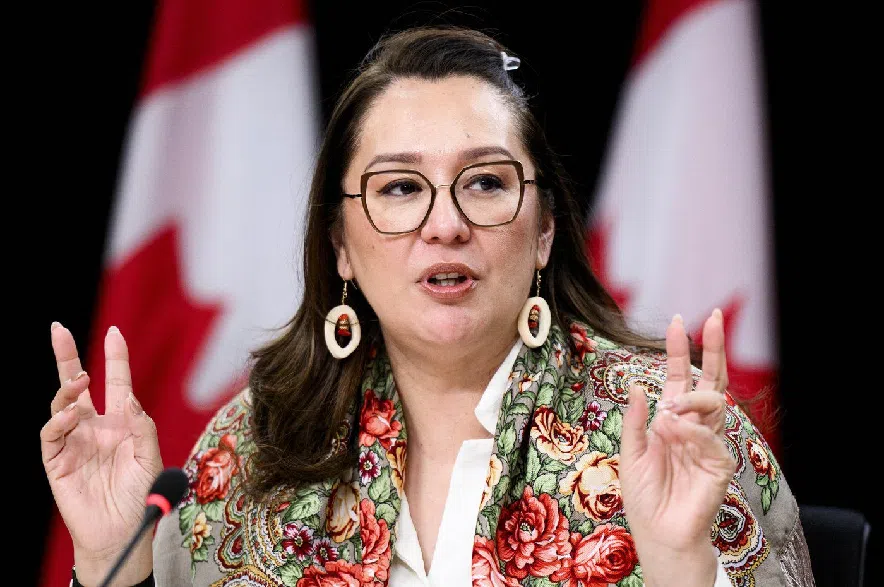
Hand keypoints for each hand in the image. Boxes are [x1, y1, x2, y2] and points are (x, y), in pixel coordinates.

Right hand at [40, 323, 162, 585]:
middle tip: (58, 329)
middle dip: (66, 357)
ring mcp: (74, 442)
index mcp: (121, 422)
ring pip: (61, 406)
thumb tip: (129, 400)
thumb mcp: (151, 458)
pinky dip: (58, 422)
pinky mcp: (57, 462)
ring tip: (80, 380)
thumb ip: (143, 428)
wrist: (123, 532)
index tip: (114, 331)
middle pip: (75, 385)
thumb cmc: (141, 496)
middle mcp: (94, 427)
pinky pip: (51, 435)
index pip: (116, 383)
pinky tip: (70, 416)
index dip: (115, 358)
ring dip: (66, 389)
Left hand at [619, 310, 735, 586]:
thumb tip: (639, 386)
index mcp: (671, 419)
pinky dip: (693, 431)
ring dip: (694, 397)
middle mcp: (693, 425)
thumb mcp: (630, 453)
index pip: (679, 378)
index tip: (678, 321)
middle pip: (710, 380)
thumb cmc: (644, 496)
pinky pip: (712, 438)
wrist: (657, 533)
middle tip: (712, 319)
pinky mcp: (719, 464)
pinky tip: (676, 429)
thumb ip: (635, 421)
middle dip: (713, 348)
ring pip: (715, 403)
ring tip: (673, 407)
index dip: (679, 350)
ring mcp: (708, 443)